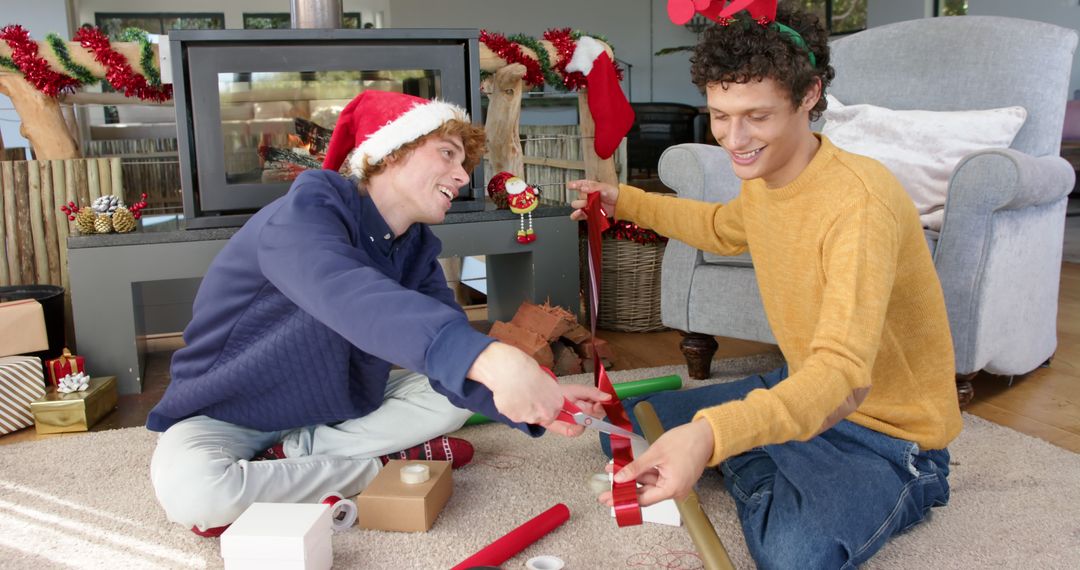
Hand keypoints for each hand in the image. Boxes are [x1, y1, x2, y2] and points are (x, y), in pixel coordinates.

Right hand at [466, 342, 565, 424]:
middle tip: (525, 399)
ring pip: (526, 417)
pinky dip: (510, 409)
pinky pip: (513, 415)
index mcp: (557, 402)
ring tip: (515, 395)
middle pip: (540, 418)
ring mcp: (531, 417)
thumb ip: (545, 392)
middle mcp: (546, 413)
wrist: (511, 371)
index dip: (544, 407)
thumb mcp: (544, 379)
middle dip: (533, 411)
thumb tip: (540, 394)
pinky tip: (508, 397)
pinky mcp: (516, 419)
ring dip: (521, 410)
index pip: (554, 413)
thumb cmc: (527, 369)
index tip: (538, 403)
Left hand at [542, 384, 612, 436]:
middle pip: (598, 417)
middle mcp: (587, 413)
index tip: (597, 404)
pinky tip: (567, 419)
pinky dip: (573, 426)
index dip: (602, 406)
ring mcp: (580, 423)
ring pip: (588, 425)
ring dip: (581, 418)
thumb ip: (593, 392)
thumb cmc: (560, 393)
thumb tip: (608, 396)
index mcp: (590, 402)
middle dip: (591, 412)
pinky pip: (577, 431)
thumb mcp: (577, 389)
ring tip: (570, 410)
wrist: (543, 400)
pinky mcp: (571, 431)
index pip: (603, 406)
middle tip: (582, 406)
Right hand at [567, 179, 618, 220]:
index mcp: (590, 187)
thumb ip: (593, 187)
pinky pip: (579, 215)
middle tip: (588, 198)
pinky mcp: (589, 213)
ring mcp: (587, 205)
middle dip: (581, 198)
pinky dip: (577, 215)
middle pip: (578, 196)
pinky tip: (577, 213)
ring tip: (583, 206)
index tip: (569, 185)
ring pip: (577, 205)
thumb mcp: (604, 187)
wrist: (619, 204)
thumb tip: (583, 188)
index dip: (574, 185)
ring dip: (578, 206)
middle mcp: (587, 196)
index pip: (579, 185)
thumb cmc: (613, 193)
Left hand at [598, 418, 715, 506]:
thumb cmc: (686, 441)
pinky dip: (642, 474)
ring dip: (632, 479)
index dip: (624, 500)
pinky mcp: (675, 477)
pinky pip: (656, 478)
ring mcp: (675, 484)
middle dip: (625, 490)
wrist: (706, 434)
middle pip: (645, 494)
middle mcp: (675, 491)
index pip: (643, 500)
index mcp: (672, 488)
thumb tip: (619, 479)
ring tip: (613, 472)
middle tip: (605, 492)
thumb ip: (636, 468)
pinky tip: (628, 468)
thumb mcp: (656, 453)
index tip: (609, 499)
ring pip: (649, 485)